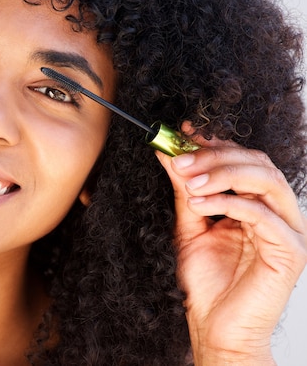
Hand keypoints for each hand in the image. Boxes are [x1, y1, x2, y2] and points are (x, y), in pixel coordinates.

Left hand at [156, 124, 306, 364]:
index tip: (183, 132)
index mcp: (256, 204)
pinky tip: (199, 203)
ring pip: (266, 180)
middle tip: (181, 159)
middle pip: (258, 163)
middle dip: (216, 156)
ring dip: (223, 173)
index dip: (215, 143)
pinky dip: (228, 202)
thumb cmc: (206, 281)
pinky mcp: (290, 251)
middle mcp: (276, 212)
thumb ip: (185, 191)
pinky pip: (262, 213)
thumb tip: (169, 154)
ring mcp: (287, 230)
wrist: (215, 326)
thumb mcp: (190, 226)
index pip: (244, 160)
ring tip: (189, 181)